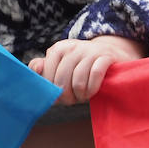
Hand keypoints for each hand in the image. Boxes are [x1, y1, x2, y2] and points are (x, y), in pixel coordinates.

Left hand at [29, 35, 146, 104]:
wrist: (113, 53)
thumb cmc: (82, 65)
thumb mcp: (62, 65)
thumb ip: (44, 68)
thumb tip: (35, 70)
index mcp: (58, 49)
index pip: (47, 76)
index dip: (53, 91)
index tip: (60, 97)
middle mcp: (72, 47)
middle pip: (62, 80)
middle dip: (67, 96)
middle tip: (73, 100)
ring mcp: (90, 50)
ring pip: (78, 80)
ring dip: (81, 95)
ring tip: (84, 97)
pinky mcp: (106, 56)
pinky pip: (95, 75)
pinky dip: (93, 88)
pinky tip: (93, 92)